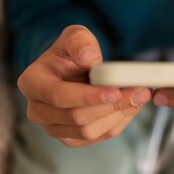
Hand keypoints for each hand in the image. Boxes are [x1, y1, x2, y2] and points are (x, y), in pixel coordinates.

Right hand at [17, 25, 151, 146]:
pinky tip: (132, 105)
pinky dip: (119, 122)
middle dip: (112, 106)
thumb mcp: (75, 36)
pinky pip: (98, 137)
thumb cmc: (74, 51)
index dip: (87, 96)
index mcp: (32, 82)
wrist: (75, 69)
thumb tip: (89, 59)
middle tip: (141, 92)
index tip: (114, 91)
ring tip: (141, 96)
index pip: (58, 95)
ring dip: (119, 115)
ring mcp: (53, 128)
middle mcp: (37, 110)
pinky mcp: (71, 138)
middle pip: (76, 117)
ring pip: (89, 131)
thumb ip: (80, 42)